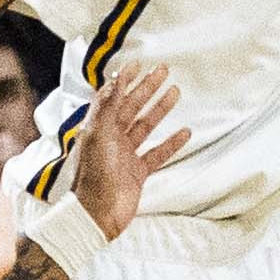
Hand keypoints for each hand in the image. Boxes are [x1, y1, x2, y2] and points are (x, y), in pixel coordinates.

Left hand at [75, 62, 191, 236]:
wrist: (97, 215)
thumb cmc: (94, 177)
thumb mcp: (99, 137)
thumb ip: (107, 108)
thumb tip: (115, 79)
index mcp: (99, 129)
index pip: (113, 98)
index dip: (124, 80)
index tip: (138, 64)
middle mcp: (112, 139)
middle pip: (132, 107)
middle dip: (147, 88)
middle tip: (163, 71)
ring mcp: (126, 156)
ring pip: (146, 126)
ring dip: (160, 109)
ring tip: (175, 92)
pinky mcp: (138, 173)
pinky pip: (158, 153)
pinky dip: (171, 142)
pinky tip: (185, 132)